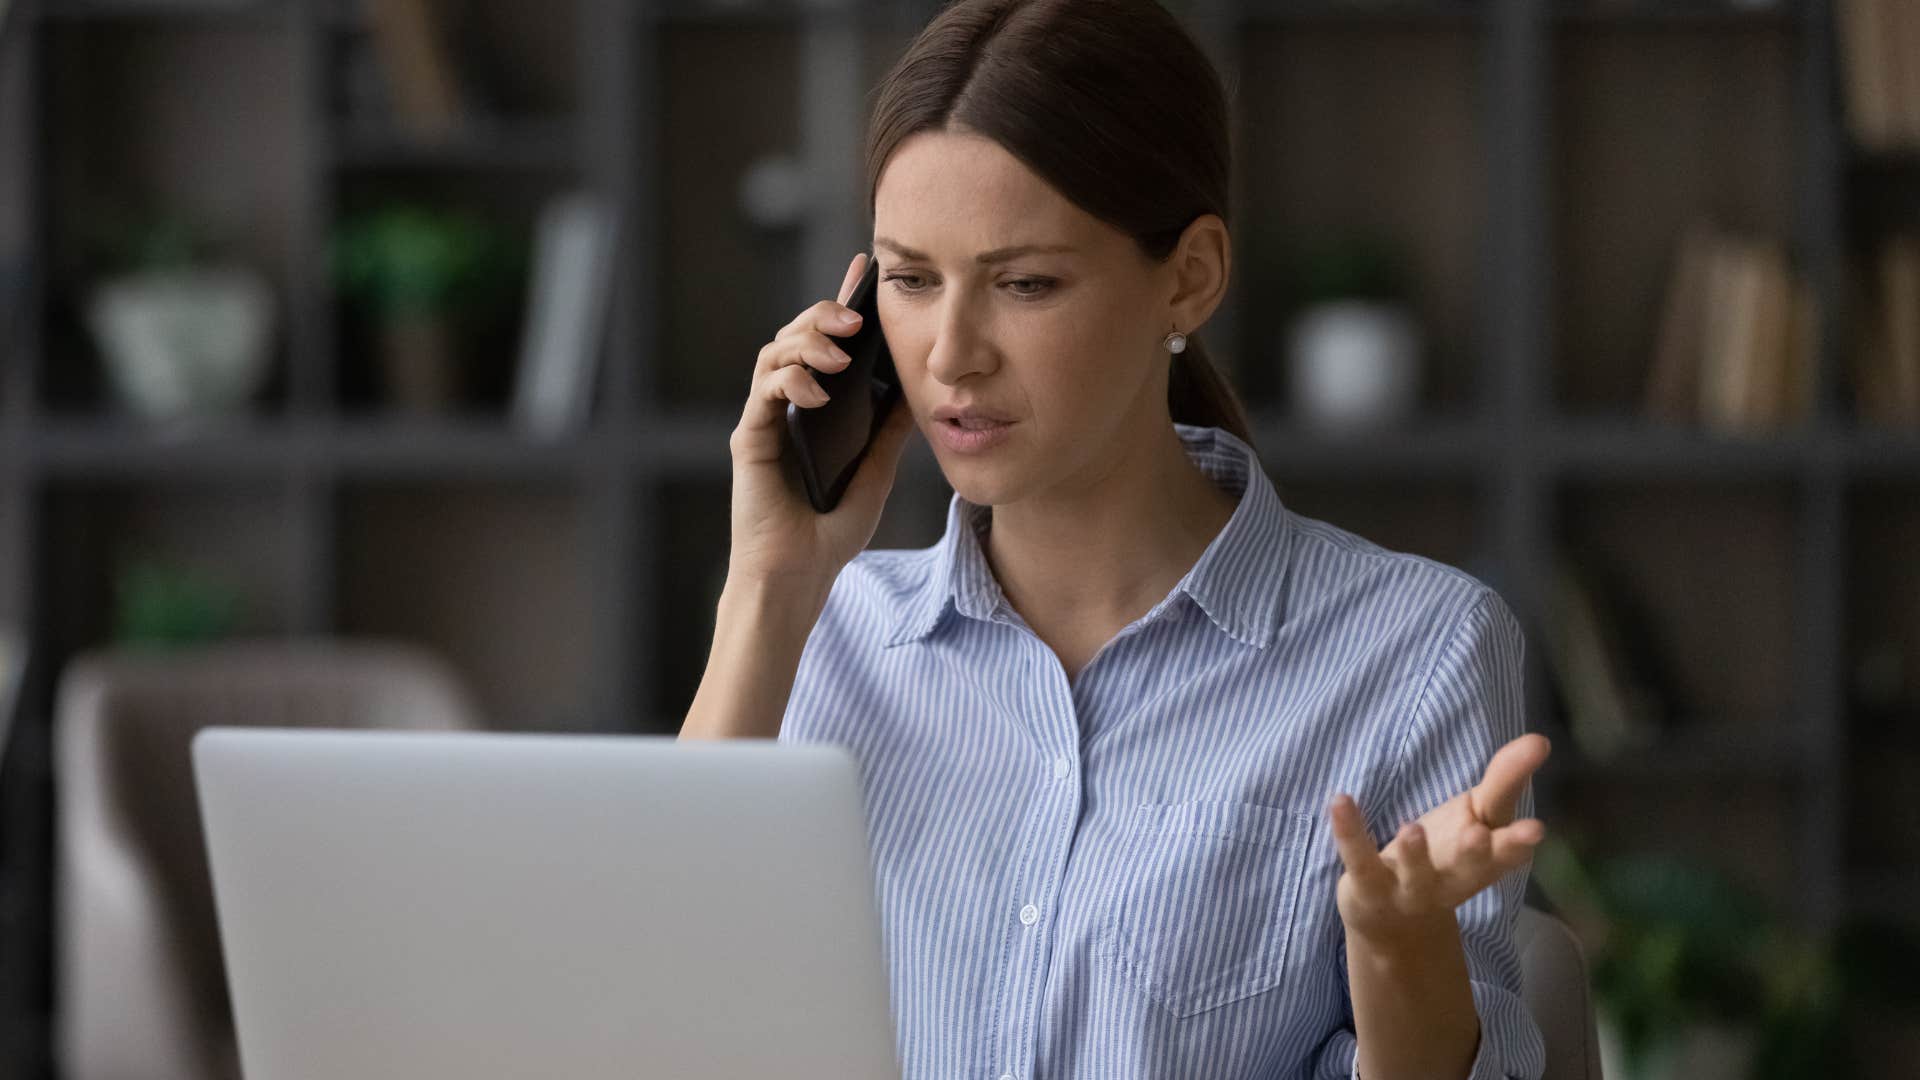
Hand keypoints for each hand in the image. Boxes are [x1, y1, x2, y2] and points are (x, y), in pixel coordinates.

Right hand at [727, 251, 917, 589]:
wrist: (801, 573)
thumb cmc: (832, 529)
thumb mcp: (878, 470)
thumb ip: (890, 428)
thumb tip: (918, 385)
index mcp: (818, 407)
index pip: (827, 341)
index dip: (841, 301)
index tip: (864, 268)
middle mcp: (787, 405)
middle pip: (795, 335)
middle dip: (824, 315)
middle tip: (854, 317)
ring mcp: (765, 418)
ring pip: (774, 352)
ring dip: (808, 342)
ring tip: (840, 353)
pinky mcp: (749, 437)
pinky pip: (763, 391)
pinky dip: (789, 380)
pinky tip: (817, 392)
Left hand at [1328, 733, 1550, 949]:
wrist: (1394, 922)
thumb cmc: (1447, 856)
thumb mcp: (1479, 818)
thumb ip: (1505, 780)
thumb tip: (1539, 740)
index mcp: (1484, 863)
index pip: (1506, 854)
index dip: (1518, 844)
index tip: (1535, 830)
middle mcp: (1452, 880)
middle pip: (1467, 870)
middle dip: (1475, 855)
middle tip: (1478, 835)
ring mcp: (1409, 888)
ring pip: (1414, 875)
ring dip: (1415, 854)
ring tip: (1412, 827)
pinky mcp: (1368, 885)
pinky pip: (1358, 857)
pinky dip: (1349, 831)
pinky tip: (1340, 802)